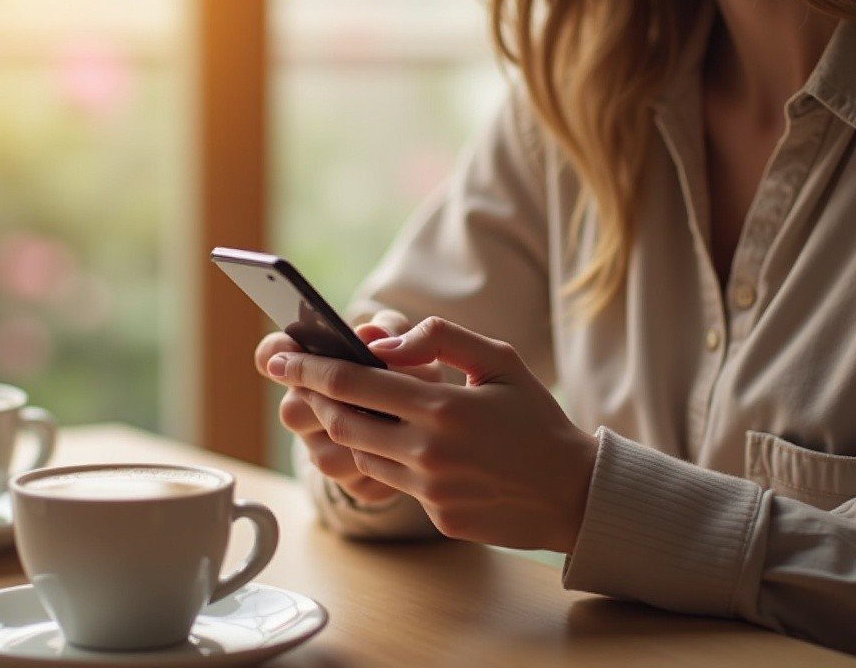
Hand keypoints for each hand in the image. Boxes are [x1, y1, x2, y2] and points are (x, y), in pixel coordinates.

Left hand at [265, 316, 596, 552]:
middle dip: (315, 399)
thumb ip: (439, 339)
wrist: (576, 491)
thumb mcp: (499, 360)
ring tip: (345, 408)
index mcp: (441, 407)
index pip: (352, 383)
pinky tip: (403, 447)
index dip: (307, 367)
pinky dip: (388, 462)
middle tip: (299, 380)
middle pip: (342, 423)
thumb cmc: (536, 418)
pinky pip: (394, 484)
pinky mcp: (437, 517)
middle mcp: (429, 451)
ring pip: (361, 456)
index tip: (279, 355)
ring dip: (347, 431)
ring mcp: (431, 490)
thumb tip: (381, 342)